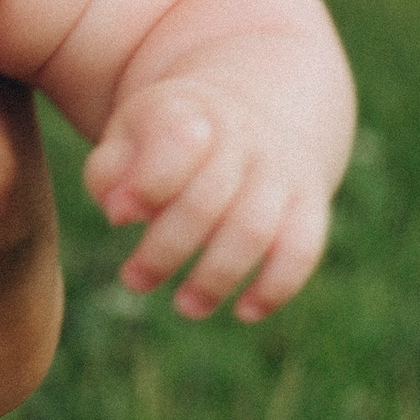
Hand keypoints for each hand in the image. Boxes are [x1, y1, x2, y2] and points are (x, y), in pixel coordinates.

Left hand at [85, 79, 327, 318]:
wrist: (254, 107)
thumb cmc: (170, 136)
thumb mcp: (131, 135)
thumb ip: (110, 171)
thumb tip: (118, 213)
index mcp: (190, 113)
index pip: (175, 141)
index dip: (148, 183)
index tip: (120, 215)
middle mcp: (242, 138)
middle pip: (207, 199)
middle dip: (166, 250)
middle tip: (135, 281)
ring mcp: (280, 171)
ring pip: (254, 229)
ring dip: (217, 277)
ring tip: (186, 307)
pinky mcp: (309, 204)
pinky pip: (303, 249)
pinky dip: (277, 286)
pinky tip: (245, 312)